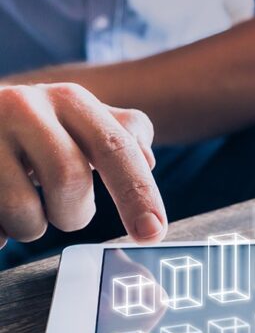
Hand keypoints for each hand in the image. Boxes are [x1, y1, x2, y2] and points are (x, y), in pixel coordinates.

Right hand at [0, 83, 166, 247]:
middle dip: (74, 213)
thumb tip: (148, 159)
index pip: (116, 148)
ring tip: (22, 207)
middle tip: (66, 212)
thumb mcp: (80, 120)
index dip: (138, 194)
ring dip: (31, 226)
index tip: (153, 232)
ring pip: (24, 211)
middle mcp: (25, 107)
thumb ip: (120, 135)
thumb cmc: (34, 128)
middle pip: (69, 180)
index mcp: (70, 100)